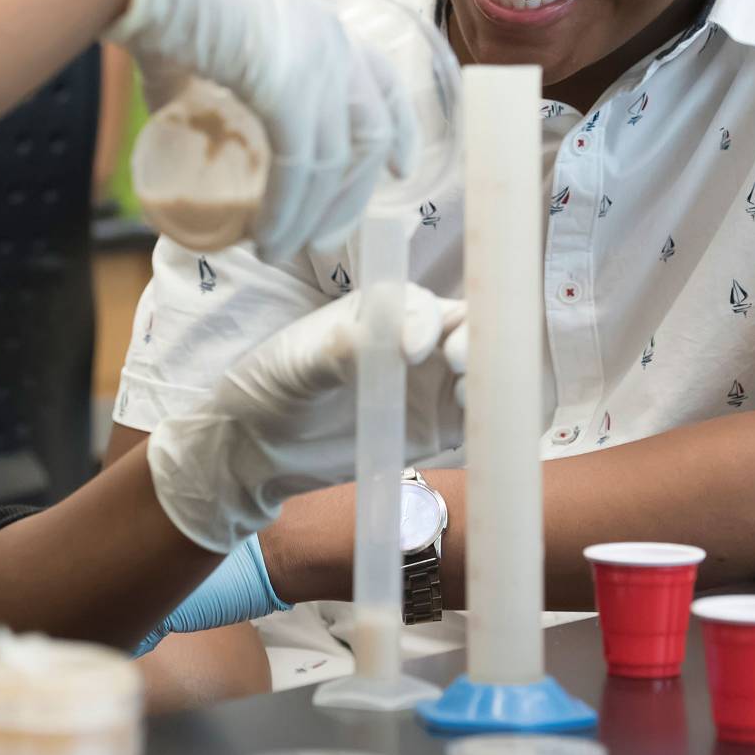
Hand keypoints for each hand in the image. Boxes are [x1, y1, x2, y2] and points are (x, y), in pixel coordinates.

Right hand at [66, 0, 414, 260]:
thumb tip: (173, 106)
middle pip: (368, 134)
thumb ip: (191, 75)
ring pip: (336, 162)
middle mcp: (330, 41)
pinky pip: (300, 166)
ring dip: (312, 216)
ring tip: (279, 250)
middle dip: (353, 193)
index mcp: (316, 23)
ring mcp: (315, 63)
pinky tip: (267, 239)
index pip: (381, 79)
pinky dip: (286, 212)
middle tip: (326, 238)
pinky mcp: (288, 87)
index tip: (399, 168)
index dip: (397, 126)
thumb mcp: (194, 42)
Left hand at [145, 285, 467, 553]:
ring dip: (497, 381)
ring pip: (489, 372)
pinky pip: (480, 419)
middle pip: (476, 330)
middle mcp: (418, 340)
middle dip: (482, 343)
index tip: (413, 351)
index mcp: (384, 311)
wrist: (257, 450)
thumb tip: (380, 338)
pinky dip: (494, 421)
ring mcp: (432, 384)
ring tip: (468, 402)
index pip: (427, 304)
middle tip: (460, 368)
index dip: (431, 321)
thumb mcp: (295, 365)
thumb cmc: (268, 387)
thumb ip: (338, 351)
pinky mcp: (438, 427)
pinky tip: (478, 430)